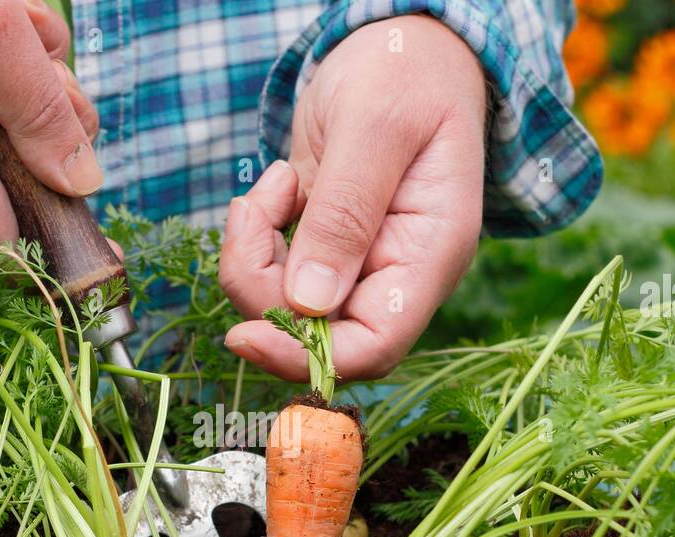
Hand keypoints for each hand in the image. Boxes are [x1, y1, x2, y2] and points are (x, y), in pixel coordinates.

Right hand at [0, 0, 99, 255]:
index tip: (109, 249)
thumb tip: (82, 182)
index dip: (59, 263)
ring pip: (3, 150)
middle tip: (48, 72)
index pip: (5, 255)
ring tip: (9, 26)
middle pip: (18, 194)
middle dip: (53, 136)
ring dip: (30, 91)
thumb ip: (40, 108)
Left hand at [220, 15, 485, 380]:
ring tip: (271, 188)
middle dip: (263, 288)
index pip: (371, 347)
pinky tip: (280, 185)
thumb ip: (344, 214)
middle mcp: (394, 274)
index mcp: (428, 257)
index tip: (245, 334)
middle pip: (316, 335)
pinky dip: (256, 237)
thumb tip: (308, 303)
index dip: (306, 356)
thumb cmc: (405, 72)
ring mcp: (357, 264)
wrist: (402, 42)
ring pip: (284, 307)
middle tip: (253, 212)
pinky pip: (273, 273)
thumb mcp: (376, 127)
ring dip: (254, 256)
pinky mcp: (322, 247)